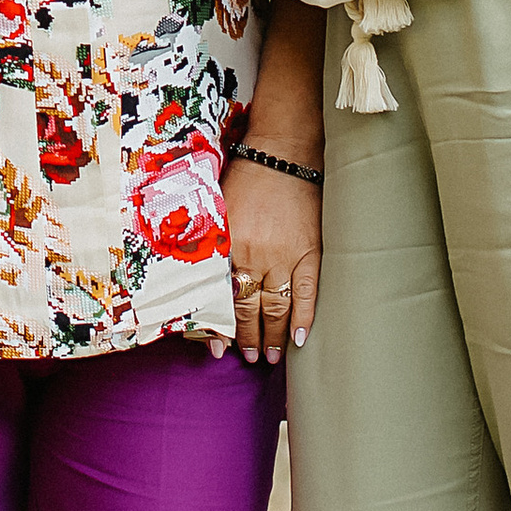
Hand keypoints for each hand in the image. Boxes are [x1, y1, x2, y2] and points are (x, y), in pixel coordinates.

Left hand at [222, 152, 321, 364]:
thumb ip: (210, 240)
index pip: (221, 296)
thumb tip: (200, 271)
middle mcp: (253, 255)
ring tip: (273, 357)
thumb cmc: (245, 176)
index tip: (217, 350)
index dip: (219, 327)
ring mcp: (284, 256)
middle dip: (248, 337)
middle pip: (249, 308)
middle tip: (250, 358)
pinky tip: (303, 339)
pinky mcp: (309, 251)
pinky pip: (308, 292)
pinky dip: (305, 318)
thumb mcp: (216, 207)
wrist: (282, 153)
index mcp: (227, 245)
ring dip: (275, 335)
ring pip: (277, 306)